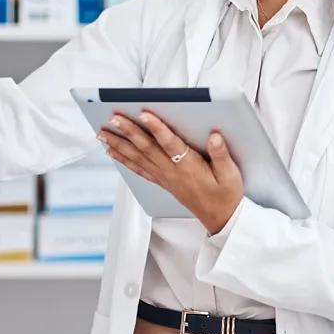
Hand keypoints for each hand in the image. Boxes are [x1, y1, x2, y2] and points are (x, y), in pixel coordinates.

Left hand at [100, 111, 243, 234]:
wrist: (221, 218)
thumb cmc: (226, 195)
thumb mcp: (231, 174)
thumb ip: (221, 154)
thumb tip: (214, 136)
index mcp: (189, 167)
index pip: (170, 144)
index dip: (157, 128)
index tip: (144, 114)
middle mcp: (172, 172)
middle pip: (146, 148)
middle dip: (129, 132)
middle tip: (113, 119)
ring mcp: (165, 177)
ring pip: (137, 158)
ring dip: (119, 145)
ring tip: (103, 133)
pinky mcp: (162, 182)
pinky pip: (139, 169)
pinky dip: (124, 159)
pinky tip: (113, 152)